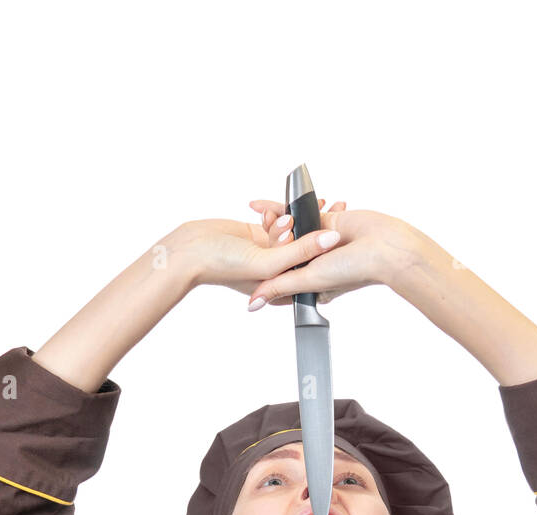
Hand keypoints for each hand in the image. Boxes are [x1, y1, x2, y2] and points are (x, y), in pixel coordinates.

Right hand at [168, 204, 343, 298]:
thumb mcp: (268, 260)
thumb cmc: (221, 265)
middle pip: (307, 246)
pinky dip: (277, 212)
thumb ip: (300, 250)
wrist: (189, 251)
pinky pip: (276, 221)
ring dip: (294, 217)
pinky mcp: (256, 236)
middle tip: (339, 206)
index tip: (346, 228)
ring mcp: (267, 252)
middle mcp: (277, 271)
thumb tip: (331, 239)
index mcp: (283, 287)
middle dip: (319, 226)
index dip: (331, 248)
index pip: (316, 268)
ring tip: (292, 210)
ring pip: (293, 231)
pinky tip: (275, 207)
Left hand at [245, 198, 415, 308]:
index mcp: (309, 284)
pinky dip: (288, 208)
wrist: (385, 247)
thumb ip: (280, 288)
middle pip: (281, 252)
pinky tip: (268, 202)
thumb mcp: (308, 280)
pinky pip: (303, 214)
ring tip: (258, 215)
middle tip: (248, 237)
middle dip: (266, 242)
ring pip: (291, 231)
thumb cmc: (354, 269)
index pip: (277, 276)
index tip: (241, 261)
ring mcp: (319, 243)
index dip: (259, 268)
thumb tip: (253, 304)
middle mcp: (314, 264)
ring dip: (276, 222)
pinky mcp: (327, 223)